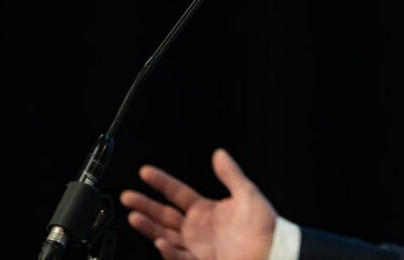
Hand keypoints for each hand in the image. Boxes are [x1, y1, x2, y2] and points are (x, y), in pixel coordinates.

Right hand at [119, 148, 276, 259]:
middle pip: (164, 215)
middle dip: (145, 205)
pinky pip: (179, 257)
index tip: (145, 172)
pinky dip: (169, 251)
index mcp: (206, 210)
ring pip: (165, 235)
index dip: (161, 182)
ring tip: (134, 215)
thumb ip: (231, 175)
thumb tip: (219, 154)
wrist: (275, 251)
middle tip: (128, 196)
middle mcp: (197, 228)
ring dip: (149, 227)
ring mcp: (197, 246)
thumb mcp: (248, 194)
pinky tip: (160, 241)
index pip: (177, 193)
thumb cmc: (265, 225)